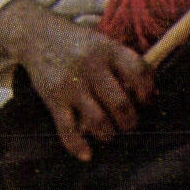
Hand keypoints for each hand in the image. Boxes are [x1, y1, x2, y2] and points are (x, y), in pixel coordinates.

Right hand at [0, 0, 153, 161]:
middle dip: (130, 121)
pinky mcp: (53, 99)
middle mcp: (92, 67)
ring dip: (109, 133)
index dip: (148, 91)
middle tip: (131, 125)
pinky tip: (88, 154)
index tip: (148, 101)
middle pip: (120, 103)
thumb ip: (125, 63)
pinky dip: (78, 146)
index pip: (138, 72)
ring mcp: (71, 84)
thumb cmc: (79, 43)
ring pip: (98, 120)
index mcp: (109, 50)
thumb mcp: (104, 43)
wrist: (37, 35)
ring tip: (111, 134)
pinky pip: (67, 128)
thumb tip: (152, 92)